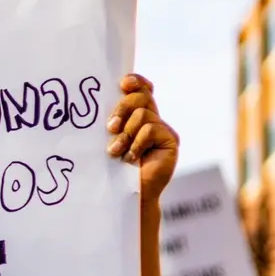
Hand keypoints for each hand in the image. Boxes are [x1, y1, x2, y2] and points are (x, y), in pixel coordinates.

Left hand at [107, 73, 177, 201]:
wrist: (128, 193)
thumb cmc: (113, 166)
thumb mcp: (110, 137)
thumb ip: (114, 119)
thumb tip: (103, 99)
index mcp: (137, 114)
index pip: (142, 88)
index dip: (136, 81)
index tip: (123, 83)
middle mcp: (153, 118)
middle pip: (141, 97)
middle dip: (122, 108)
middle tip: (110, 127)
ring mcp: (163, 129)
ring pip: (143, 114)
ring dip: (126, 133)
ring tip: (116, 151)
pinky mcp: (171, 140)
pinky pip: (150, 129)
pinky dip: (137, 143)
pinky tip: (131, 158)